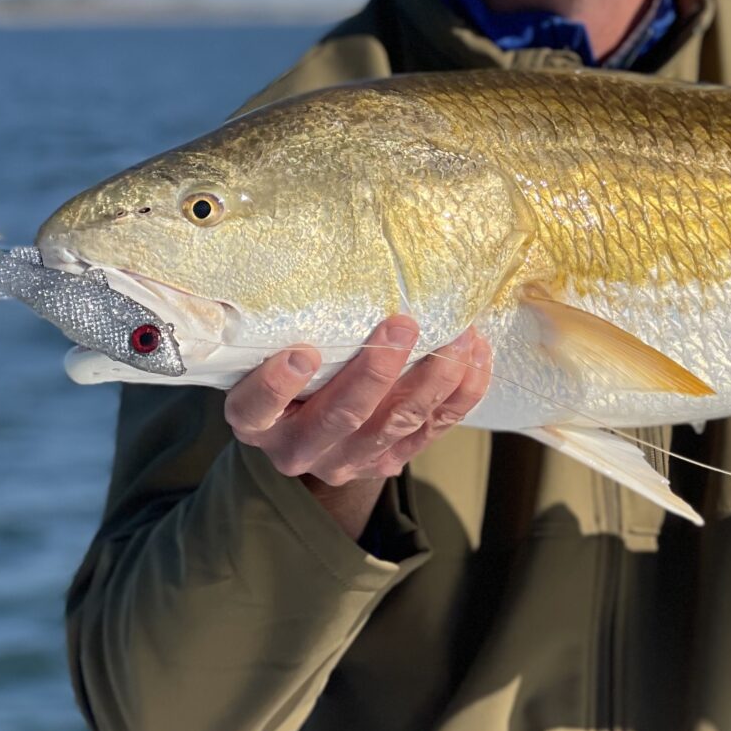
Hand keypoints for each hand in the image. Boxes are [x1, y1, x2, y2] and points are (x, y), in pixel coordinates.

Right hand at [224, 316, 492, 538]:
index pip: (254, 410)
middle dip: (377, 370)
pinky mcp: (389, 461)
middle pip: (340, 417)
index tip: (302, 353)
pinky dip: (462, 393)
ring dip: (433, 378)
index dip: (276, 387)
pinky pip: (433, 430)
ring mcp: (347, 461)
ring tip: (458, 336)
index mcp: (258, 423)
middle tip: (403, 325)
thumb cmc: (288, 371)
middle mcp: (298, 449)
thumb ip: (285, 331)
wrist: (307, 427)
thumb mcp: (269, 353)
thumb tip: (319, 269)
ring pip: (396, 424)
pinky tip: (476, 356)